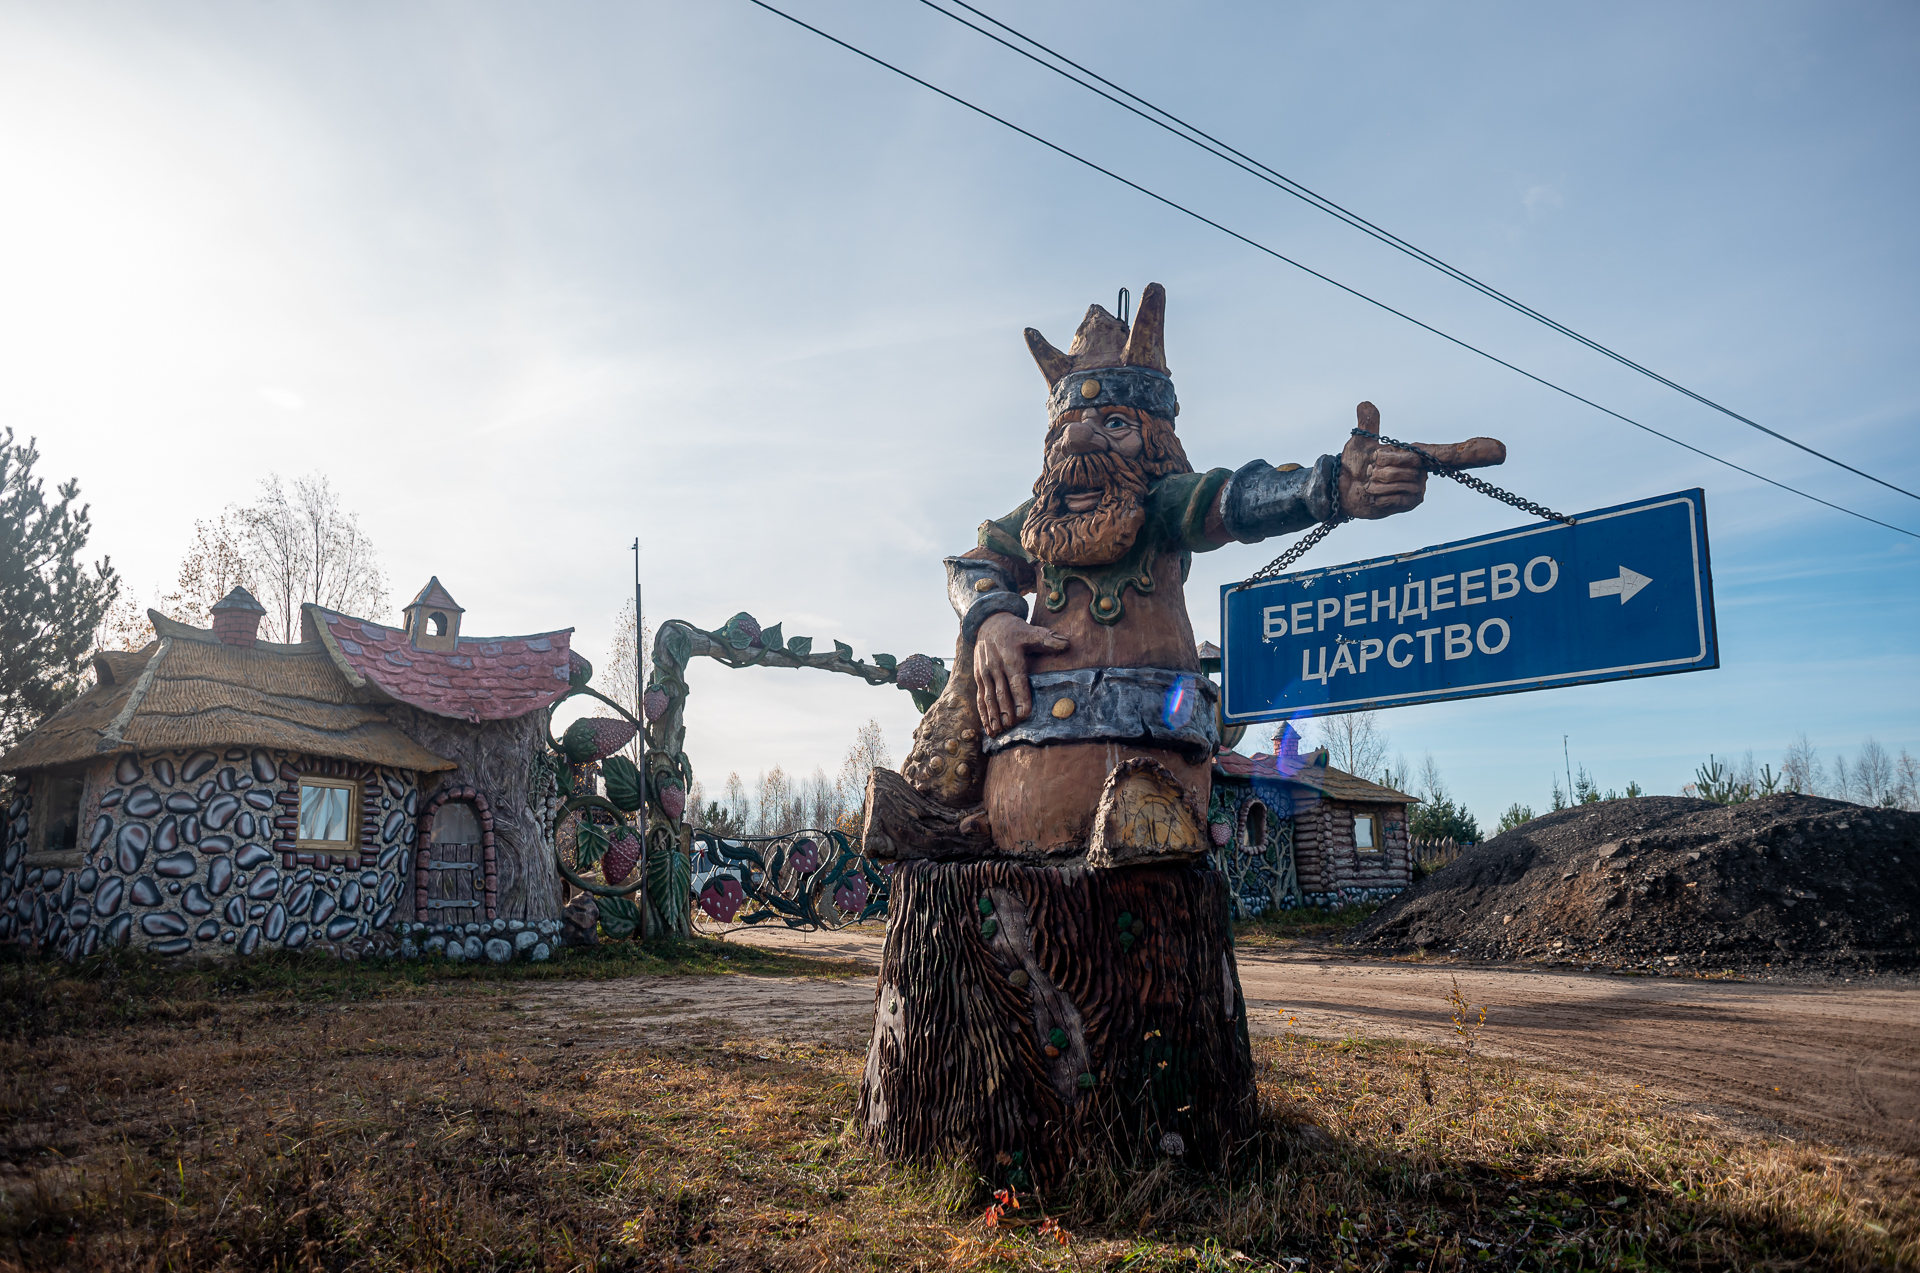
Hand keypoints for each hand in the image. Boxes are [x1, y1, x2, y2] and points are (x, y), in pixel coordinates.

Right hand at [973, 612, 1068, 734]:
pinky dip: (983, 713)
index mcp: (1011, 658)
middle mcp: (996, 667)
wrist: (987, 622)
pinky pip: (980, 697)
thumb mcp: (1030, 631)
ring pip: (988, 697)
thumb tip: (1067, 644)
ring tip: (997, 731)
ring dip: (992, 715)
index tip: (1024, 714)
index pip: (1016, 681)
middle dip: (1005, 711)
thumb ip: (1048, 639)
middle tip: (1011, 727)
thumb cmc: (1013, 630)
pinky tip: (987, 727)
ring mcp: (985, 673)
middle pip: (1001, 693)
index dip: (1020, 698)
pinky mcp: (979, 677)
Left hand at [1338, 401, 1505, 519]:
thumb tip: (1365, 404)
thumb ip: (1368, 423)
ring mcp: (1416, 490)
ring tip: (1372, 482)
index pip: (1450, 453)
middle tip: (1373, 469)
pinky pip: (1395, 495)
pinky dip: (1378, 494)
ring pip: (1399, 479)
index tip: (1500, 450)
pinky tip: (1373, 495)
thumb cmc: (1354, 466)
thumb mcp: (1361, 442)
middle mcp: (1421, 473)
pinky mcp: (1408, 505)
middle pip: (1409, 463)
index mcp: (1416, 456)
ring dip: (1377, 480)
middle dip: (1382, 463)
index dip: (1474, 452)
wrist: (1343, 490)